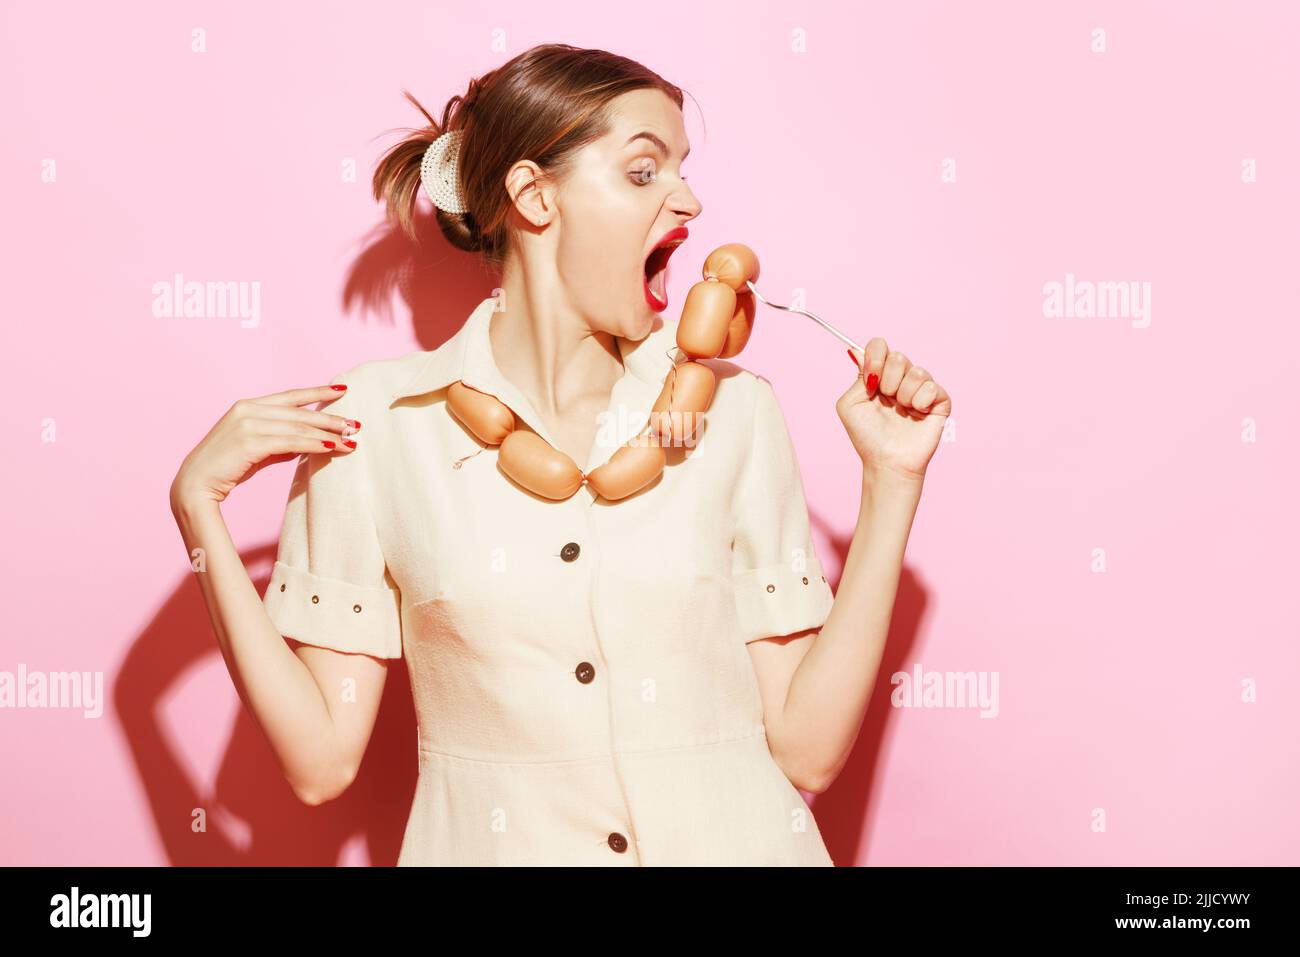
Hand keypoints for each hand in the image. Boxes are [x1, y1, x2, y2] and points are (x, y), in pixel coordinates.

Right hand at [170, 384, 359, 512]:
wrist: (195, 484)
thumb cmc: (226, 467)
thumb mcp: (255, 447)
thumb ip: (279, 440)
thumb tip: (308, 442)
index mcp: (248, 405)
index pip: (290, 395)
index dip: (317, 391)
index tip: (343, 389)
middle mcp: (248, 410)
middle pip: (300, 412)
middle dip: (331, 418)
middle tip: (356, 424)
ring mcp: (248, 424)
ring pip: (299, 427)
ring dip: (328, 434)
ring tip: (351, 439)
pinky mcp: (250, 442)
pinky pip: (291, 442)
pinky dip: (314, 445)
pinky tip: (332, 448)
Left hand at [838, 340, 951, 481]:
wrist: (887, 461)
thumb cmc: (868, 437)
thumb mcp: (849, 405)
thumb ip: (857, 376)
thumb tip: (857, 352)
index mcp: (879, 376)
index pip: (879, 346)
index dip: (875, 357)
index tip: (871, 379)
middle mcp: (900, 379)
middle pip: (898, 357)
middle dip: (888, 381)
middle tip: (886, 400)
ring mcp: (921, 389)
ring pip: (917, 371)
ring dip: (904, 394)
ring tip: (902, 411)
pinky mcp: (939, 401)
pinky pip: (932, 387)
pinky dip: (920, 401)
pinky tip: (917, 414)